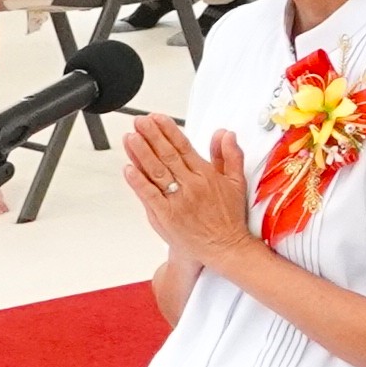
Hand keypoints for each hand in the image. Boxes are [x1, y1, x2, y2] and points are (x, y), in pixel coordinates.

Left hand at [123, 118, 257, 259]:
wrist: (225, 248)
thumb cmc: (229, 218)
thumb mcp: (236, 182)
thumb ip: (230, 156)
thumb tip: (225, 135)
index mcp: (206, 175)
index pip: (183, 146)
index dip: (168, 130)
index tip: (157, 118)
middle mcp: (191, 186)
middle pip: (167, 155)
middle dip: (151, 135)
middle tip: (139, 122)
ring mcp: (177, 201)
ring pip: (156, 172)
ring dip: (141, 153)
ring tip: (130, 137)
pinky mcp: (166, 217)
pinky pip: (149, 196)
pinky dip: (138, 182)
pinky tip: (128, 168)